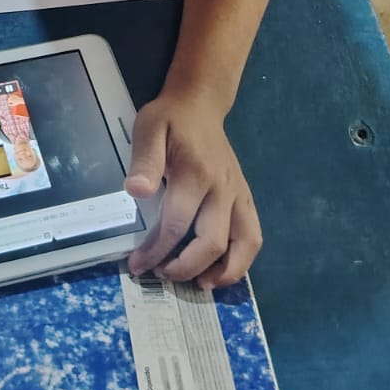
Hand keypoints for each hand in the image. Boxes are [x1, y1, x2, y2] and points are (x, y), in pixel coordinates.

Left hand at [125, 89, 260, 287]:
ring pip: (245, 244)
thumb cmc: (170, 119)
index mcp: (196, 174)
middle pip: (212, 242)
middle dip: (185, 267)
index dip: (156, 251)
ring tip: (200, 284)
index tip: (138, 264)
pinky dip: (242, 259)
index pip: (176, 225)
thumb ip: (144, 160)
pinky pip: (253, 235)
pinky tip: (220, 269)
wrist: (199, 105)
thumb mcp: (148, 129)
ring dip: (225, 271)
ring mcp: (239, 194)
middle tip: (161, 274)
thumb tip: (135, 191)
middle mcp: (223, 188)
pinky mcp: (245, 198)